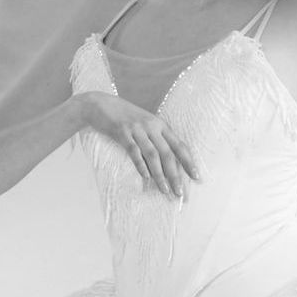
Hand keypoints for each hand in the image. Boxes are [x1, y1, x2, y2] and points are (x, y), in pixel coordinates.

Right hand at [84, 94, 201, 199]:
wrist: (100, 104)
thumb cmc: (124, 117)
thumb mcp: (144, 124)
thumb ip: (155, 139)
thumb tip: (164, 164)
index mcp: (160, 125)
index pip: (179, 145)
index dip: (188, 161)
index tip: (196, 177)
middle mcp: (152, 126)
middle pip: (168, 153)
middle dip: (175, 174)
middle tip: (180, 192)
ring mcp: (137, 129)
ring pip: (153, 154)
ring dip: (160, 174)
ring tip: (165, 190)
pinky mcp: (122, 133)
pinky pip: (134, 151)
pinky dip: (141, 165)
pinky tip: (146, 177)